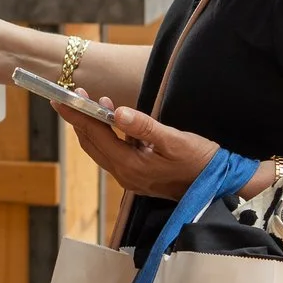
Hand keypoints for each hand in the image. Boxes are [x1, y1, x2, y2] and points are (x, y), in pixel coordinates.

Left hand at [56, 96, 219, 201]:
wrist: (220, 185)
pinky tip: (114, 121)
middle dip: (79, 119)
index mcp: (130, 166)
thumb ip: (145, 127)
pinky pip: (113, 153)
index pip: (95, 135)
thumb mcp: (175, 140)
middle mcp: (125, 175)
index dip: (78, 115)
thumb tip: (117, 112)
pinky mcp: (138, 176)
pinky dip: (107, 136)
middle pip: (92, 143)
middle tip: (69, 96)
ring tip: (91, 103)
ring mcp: (131, 178)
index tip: (62, 98)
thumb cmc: (201, 161)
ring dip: (93, 127)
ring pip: (100, 149)